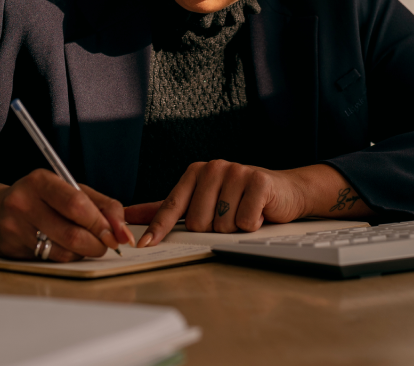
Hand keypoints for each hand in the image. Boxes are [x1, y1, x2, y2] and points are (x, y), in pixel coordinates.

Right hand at [0, 169, 133, 261]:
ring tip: (87, 243)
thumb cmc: (41, 198)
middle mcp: (24, 202)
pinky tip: (66, 247)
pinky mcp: (11, 248)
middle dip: (97, 242)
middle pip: (71, 232)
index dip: (100, 223)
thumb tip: (121, 230)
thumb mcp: (70, 190)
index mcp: (41, 181)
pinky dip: (68, 257)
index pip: (77, 204)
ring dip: (84, 252)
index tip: (117, 234)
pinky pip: (51, 260)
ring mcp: (15, 227)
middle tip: (107, 244)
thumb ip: (101, 205)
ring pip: (63, 251)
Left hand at [125, 160, 307, 246]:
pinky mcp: (258, 181)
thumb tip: (130, 215)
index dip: (160, 228)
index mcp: (197, 172)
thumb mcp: (202, 200)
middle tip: (229, 216)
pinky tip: (258, 212)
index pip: (172, 205)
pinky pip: (244, 220)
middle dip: (215, 228)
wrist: (283, 191)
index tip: (145, 246)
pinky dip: (252, 224)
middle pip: (199, 222)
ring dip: (235, 228)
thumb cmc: (239, 197)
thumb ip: (167, 207)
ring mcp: (236, 171)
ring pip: (222, 225)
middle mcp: (214, 167)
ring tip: (243, 213)